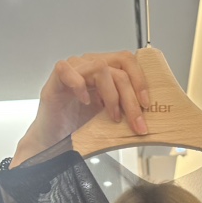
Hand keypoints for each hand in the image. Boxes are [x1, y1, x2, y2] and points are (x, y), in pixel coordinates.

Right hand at [14, 51, 150, 162]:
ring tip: (112, 117)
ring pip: (100, 68)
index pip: (128, 63)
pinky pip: (69, 71)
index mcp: (105, 71)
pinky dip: (80, 85)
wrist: (54, 139)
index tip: (147, 105)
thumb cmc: (79, 126)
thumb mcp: (109, 117)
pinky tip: (85, 102)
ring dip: (112, 96)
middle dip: (131, 97)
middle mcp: (90, 65)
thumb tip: (147, 119)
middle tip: (136, 122)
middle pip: (119, 68)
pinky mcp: (57, 77)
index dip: (140, 81)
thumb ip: (125, 110)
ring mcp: (74, 69)